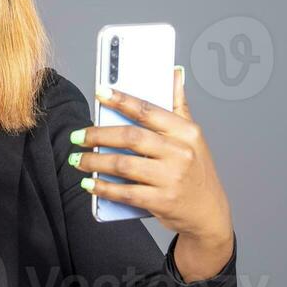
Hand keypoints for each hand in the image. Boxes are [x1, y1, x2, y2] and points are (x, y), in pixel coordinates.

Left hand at [69, 66, 233, 277]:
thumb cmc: (196, 171)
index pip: (149, 111)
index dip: (122, 99)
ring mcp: (171, 179)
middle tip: (77, 136)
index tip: (100, 91)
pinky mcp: (162, 201)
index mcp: (186, 132)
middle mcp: (180, 153)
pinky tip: (89, 184)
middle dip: (98, 135)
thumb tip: (174, 73)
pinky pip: (125, 193)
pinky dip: (103, 188)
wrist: (209, 213)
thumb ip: (180, 106)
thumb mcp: (194, 138)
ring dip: (94, 163)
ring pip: (123, 165)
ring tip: (78, 160)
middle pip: (130, 138)